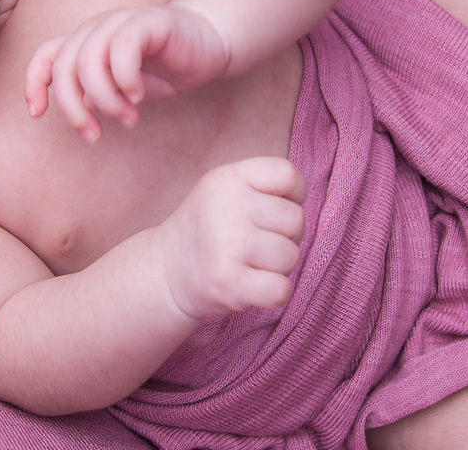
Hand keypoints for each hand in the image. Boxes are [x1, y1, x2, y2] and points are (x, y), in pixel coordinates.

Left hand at [25, 4, 229, 140]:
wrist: (210, 42)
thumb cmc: (164, 68)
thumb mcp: (124, 90)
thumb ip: (100, 96)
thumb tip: (84, 109)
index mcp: (86, 42)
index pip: (46, 55)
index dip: (34, 83)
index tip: (37, 114)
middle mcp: (98, 29)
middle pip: (64, 67)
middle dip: (73, 108)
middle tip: (93, 135)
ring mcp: (121, 21)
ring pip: (89, 60)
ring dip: (104, 99)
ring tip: (127, 118)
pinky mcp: (148, 21)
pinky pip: (123, 47)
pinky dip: (125, 78)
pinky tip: (139, 96)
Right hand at [156, 157, 306, 319]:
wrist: (165, 271)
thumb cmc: (208, 229)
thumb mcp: (225, 189)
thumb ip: (263, 185)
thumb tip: (302, 203)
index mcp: (227, 178)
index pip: (287, 173)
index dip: (292, 195)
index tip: (271, 210)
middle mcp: (226, 207)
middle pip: (296, 219)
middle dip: (285, 236)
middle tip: (256, 243)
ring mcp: (226, 246)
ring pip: (291, 256)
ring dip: (277, 266)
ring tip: (249, 263)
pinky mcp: (228, 283)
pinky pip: (282, 290)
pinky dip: (274, 294)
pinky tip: (252, 286)